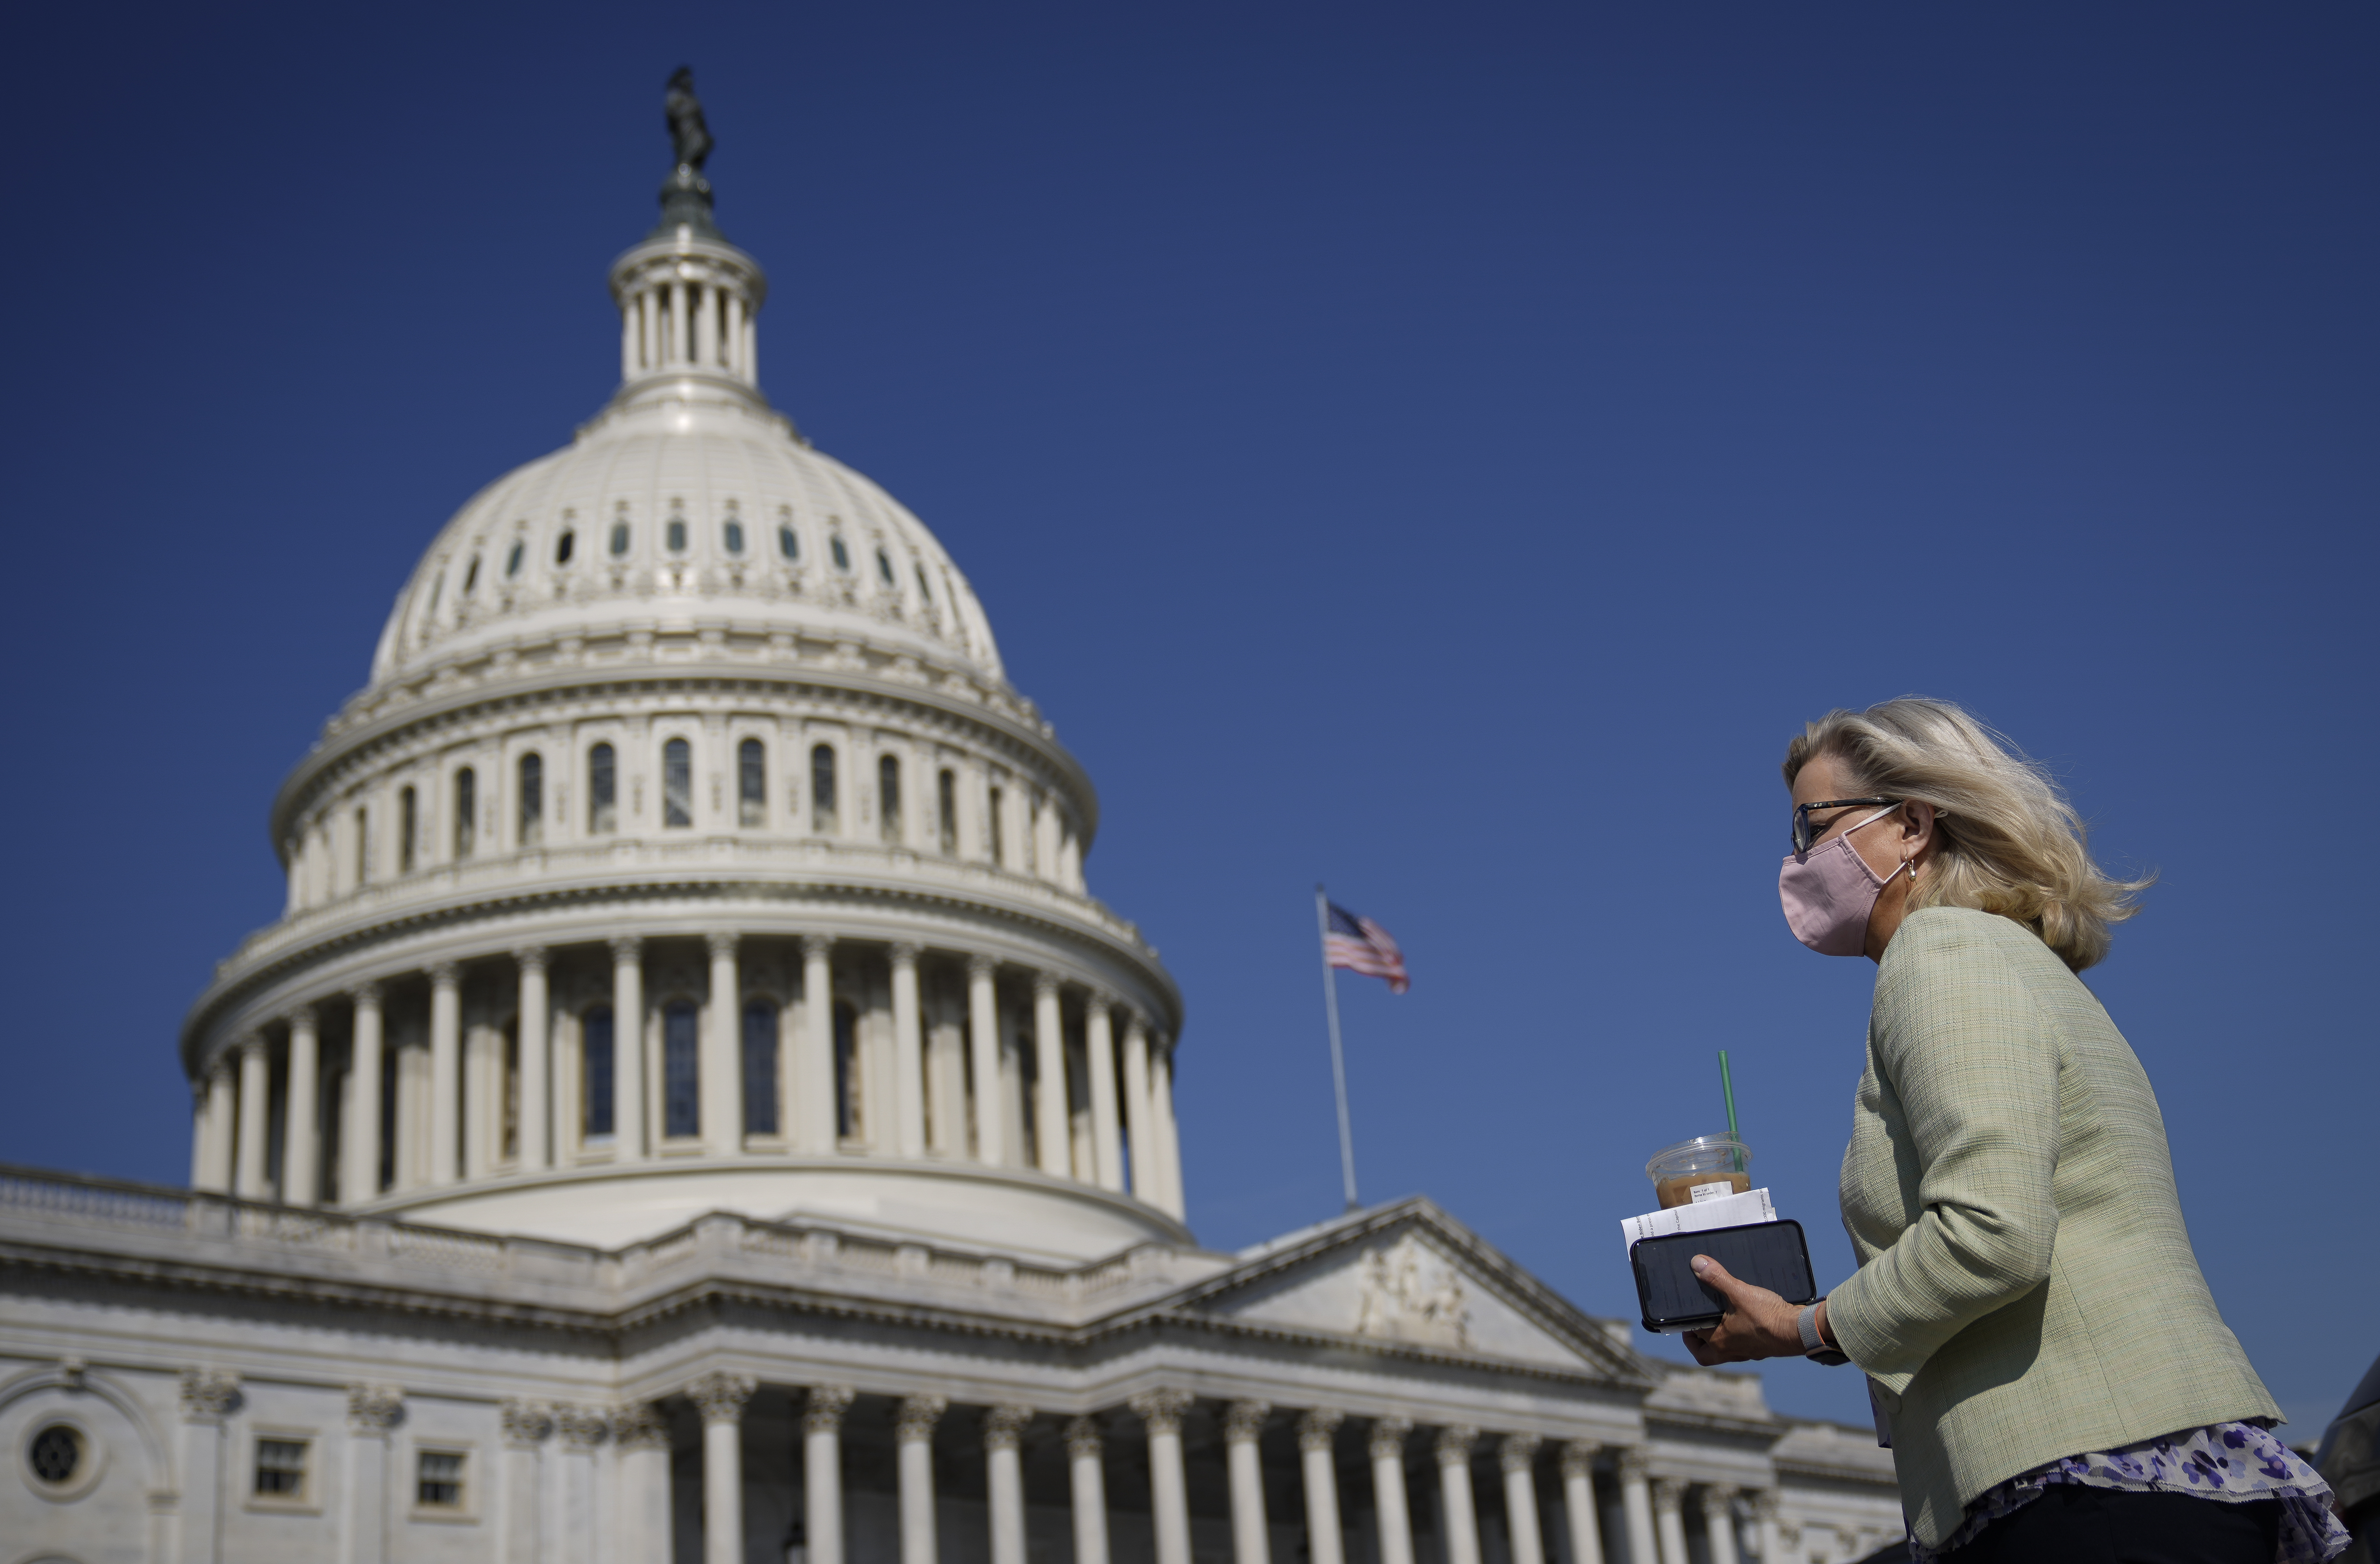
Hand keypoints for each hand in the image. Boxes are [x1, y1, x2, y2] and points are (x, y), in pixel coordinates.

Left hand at [1680, 1255, 1813, 1365]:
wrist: (1800, 1331)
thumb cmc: (1768, 1318)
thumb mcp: (1739, 1293)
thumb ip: (1717, 1278)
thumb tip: (1696, 1263)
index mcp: (1720, 1343)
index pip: (1695, 1344)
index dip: (1688, 1333)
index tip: (1686, 1321)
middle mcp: (1732, 1352)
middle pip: (1708, 1353)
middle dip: (1701, 1340)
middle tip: (1699, 1323)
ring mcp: (1749, 1352)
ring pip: (1727, 1350)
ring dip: (1721, 1336)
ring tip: (1720, 1317)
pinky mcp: (1763, 1347)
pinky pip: (1745, 1344)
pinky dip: (1740, 1334)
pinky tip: (1744, 1319)